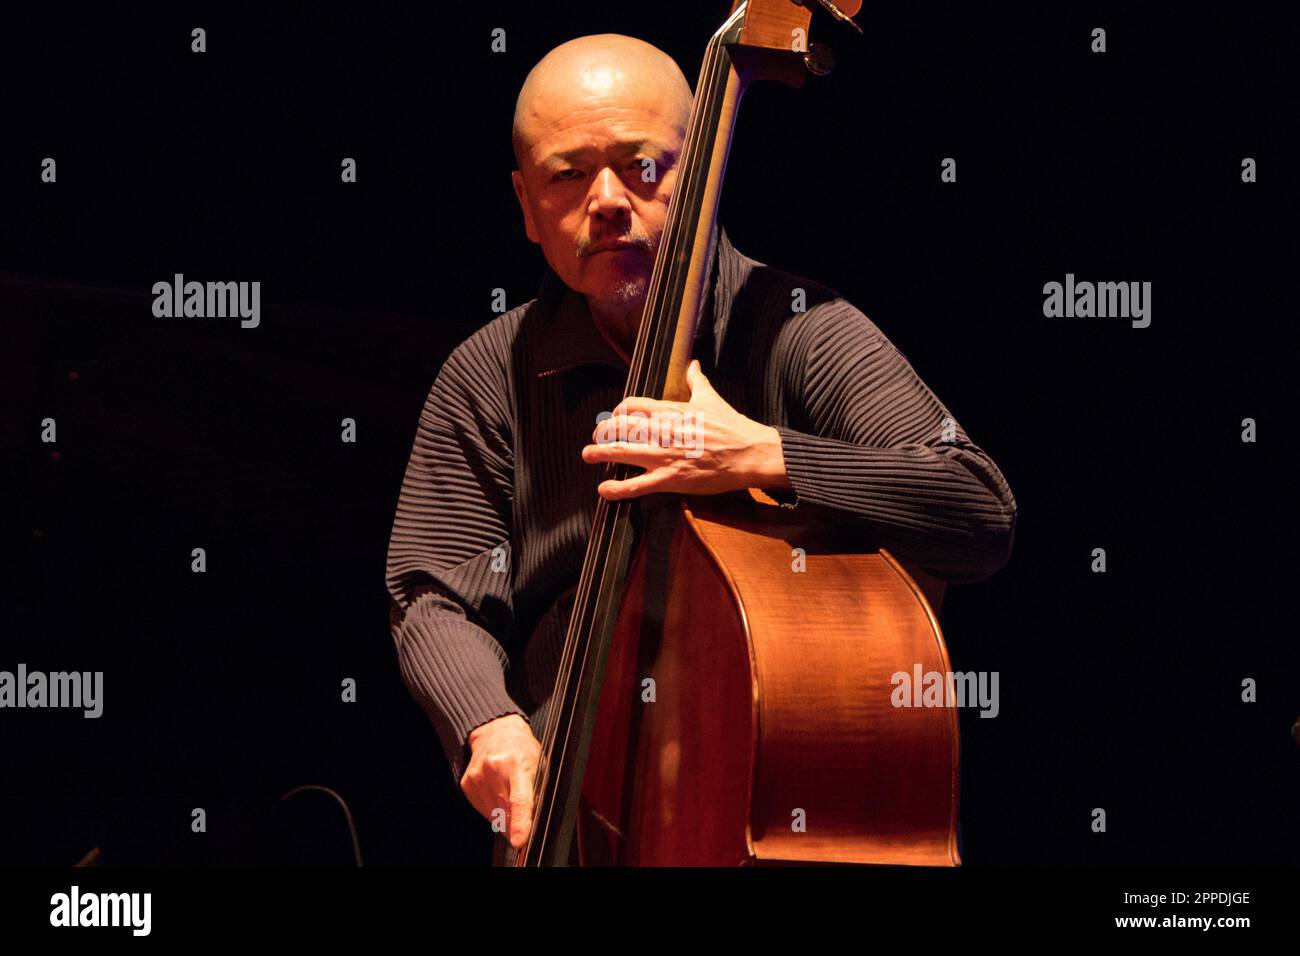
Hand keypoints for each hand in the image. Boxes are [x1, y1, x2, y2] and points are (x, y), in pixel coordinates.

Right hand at [461, 714, 540, 849]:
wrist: (496, 731)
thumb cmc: (522, 749)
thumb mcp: (539, 765)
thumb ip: (536, 792)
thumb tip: (532, 822)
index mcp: (517, 763)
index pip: (519, 799)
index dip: (520, 823)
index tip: (520, 840)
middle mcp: (493, 769)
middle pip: (506, 812)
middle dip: (516, 823)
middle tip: (524, 820)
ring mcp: (477, 777)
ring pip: (494, 814)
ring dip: (505, 817)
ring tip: (510, 797)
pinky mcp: (467, 784)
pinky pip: (483, 810)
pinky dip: (494, 810)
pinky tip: (498, 795)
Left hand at [582, 360, 789, 499]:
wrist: (750, 453)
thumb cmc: (733, 427)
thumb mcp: (712, 398)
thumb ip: (697, 381)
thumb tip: (693, 364)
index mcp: (672, 411)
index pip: (633, 405)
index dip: (618, 410)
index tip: (615, 416)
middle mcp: (663, 431)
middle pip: (620, 427)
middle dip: (603, 431)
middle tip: (596, 437)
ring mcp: (665, 456)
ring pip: (621, 452)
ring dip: (599, 453)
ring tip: (588, 455)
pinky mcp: (671, 479)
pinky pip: (637, 486)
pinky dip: (617, 489)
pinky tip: (604, 490)